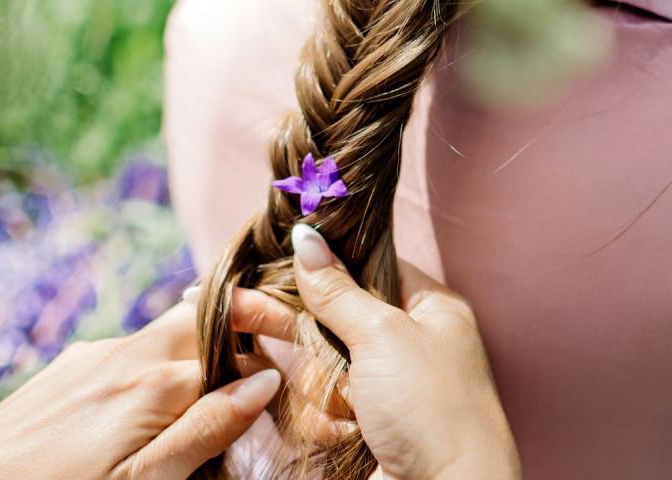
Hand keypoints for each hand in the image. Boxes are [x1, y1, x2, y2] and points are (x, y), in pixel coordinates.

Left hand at [0, 301, 280, 479]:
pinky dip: (156, 369)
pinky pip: (129, 354)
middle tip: (265, 362)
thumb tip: (264, 379)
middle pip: (201, 315)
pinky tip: (149, 410)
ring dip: (197, 354)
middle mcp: (127, 354)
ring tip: (209, 399)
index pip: (233, 335)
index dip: (269, 334)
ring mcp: (93, 357)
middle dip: (238, 327)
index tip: (296, 345)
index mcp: (156, 382)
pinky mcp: (68, 370)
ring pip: (165, 337)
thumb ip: (207, 428)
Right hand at [234, 224, 521, 479]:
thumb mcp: (384, 335)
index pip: (368, 266)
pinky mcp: (366, 425)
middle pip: (335, 318)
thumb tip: (305, 237)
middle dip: (300, 327)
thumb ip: (337, 290)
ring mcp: (386, 388)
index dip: (326, 264)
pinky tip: (346, 433)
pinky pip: (323, 406)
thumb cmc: (431, 407)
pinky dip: (326, 420)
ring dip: (324, 388)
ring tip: (349, 408)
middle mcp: (409, 343)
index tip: (281, 260)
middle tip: (240, 308)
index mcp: (429, 309)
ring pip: (322, 366)